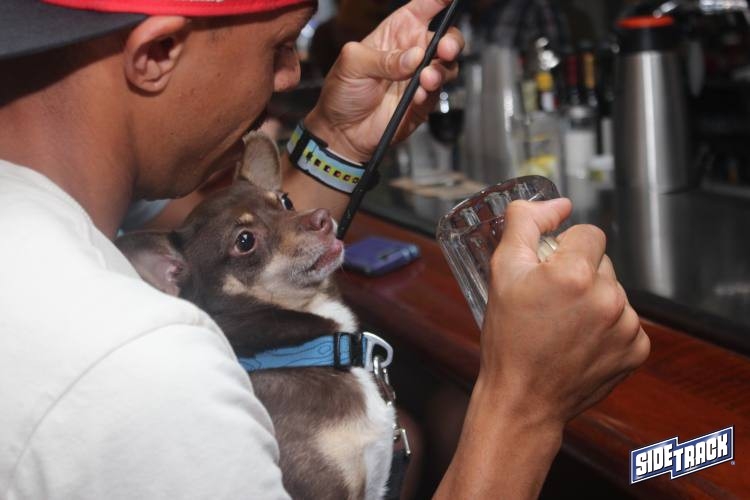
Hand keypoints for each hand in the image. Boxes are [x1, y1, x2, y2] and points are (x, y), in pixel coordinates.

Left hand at [305, 0, 463, 162]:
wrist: (341, 131)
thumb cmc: (343, 91)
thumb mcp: (352, 63)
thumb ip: (383, 58)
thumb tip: (414, 57)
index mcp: (397, 32)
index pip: (424, 7)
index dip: (439, 0)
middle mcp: (414, 52)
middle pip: (447, 37)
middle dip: (451, 41)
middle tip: (444, 48)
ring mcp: (420, 78)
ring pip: (448, 66)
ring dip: (441, 70)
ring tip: (426, 78)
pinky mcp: (423, 103)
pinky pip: (436, 94)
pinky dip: (429, 94)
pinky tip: (417, 95)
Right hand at [479, 199, 649, 430]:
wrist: (523, 398)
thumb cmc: (508, 339)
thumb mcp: (502, 272)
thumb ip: (525, 224)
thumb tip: (557, 204)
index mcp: (575, 274)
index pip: (588, 234)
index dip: (564, 249)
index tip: (547, 272)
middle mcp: (608, 298)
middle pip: (601, 262)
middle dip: (578, 274)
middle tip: (550, 301)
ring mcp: (626, 326)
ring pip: (613, 291)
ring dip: (593, 300)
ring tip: (564, 325)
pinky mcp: (636, 350)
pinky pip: (626, 321)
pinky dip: (607, 327)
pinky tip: (581, 341)